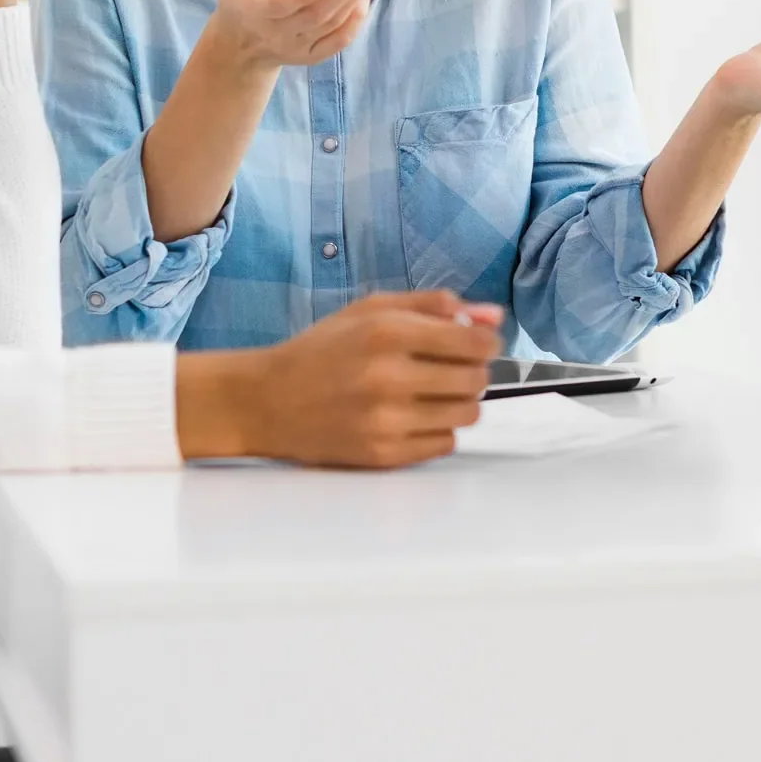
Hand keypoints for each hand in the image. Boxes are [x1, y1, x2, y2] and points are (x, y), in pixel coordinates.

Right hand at [209, 0, 378, 70]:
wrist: (240, 48)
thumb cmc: (238, 1)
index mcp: (257, 12)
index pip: (283, 4)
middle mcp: (279, 34)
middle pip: (318, 13)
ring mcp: (298, 48)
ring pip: (333, 24)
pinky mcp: (312, 56)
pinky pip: (339, 40)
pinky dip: (356, 19)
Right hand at [245, 290, 502, 468]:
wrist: (268, 401)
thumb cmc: (322, 350)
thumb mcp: (371, 310)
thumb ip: (434, 305)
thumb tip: (493, 316)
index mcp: (387, 332)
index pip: (474, 343)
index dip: (487, 342)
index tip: (479, 343)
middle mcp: (389, 377)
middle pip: (476, 380)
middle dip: (473, 370)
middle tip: (450, 366)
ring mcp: (386, 421)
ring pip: (467, 414)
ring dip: (459, 401)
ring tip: (431, 391)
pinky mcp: (383, 455)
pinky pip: (444, 443)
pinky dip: (438, 429)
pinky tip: (412, 415)